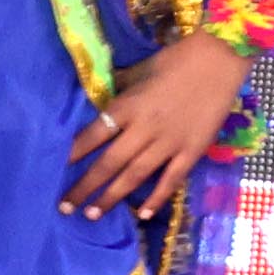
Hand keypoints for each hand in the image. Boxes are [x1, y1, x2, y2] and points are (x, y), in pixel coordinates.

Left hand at [69, 35, 248, 221]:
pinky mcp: (191, 151)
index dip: (73, 153)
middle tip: (64, 207)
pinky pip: (171, 179)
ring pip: (134, 175)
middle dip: (85, 186)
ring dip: (112, 197)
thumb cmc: (176, 60)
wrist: (220, 59)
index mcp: (128, 106)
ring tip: (92, 214)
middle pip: (108, 163)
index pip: (93, 135)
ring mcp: (169, 143)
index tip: (53, 168)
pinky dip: (157, 198)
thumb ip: (120, 90)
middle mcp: (144, 128)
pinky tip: (142, 214)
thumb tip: (99, 101)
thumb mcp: (140, 70)